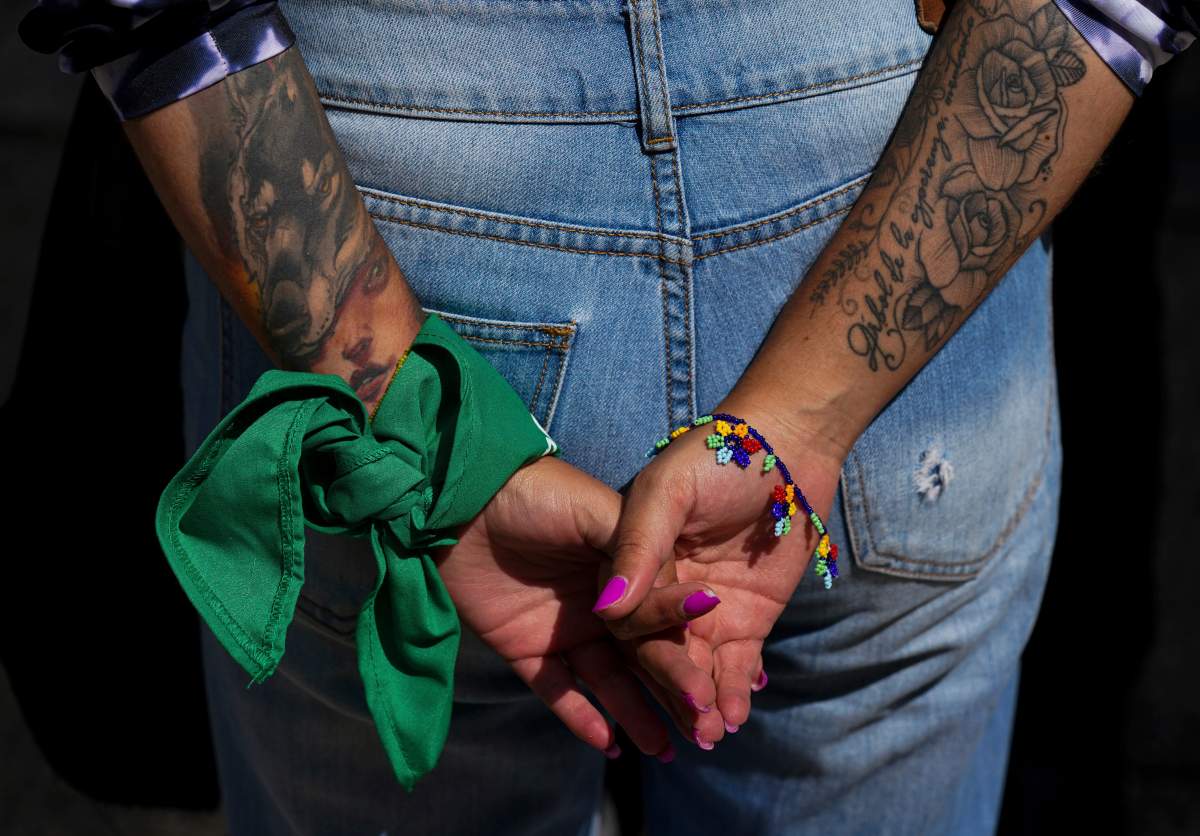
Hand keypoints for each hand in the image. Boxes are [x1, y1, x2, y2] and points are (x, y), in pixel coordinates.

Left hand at [433, 454, 720, 759]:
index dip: (684, 645)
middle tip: (701, 726)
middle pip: (642, 654)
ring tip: (663, 750)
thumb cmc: (537, 494)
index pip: (662, 614)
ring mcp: (563, 628)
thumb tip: (681, 600)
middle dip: (671, 689)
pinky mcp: (524, 649)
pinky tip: (608, 742)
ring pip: (607, 680)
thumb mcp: (597, 512)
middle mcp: (600, 604)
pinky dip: (580, 717)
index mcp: (622, 569)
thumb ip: (637, 553)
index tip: (710, 678)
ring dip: (634, 714)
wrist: (461, 500)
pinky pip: (557, 690)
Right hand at [593, 395, 845, 745]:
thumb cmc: (715, 458)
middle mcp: (664, 591)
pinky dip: (735, 690)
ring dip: (701, 701)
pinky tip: (734, 716)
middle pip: (660, 651)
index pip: (628, 619)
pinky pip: (736, 664)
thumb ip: (638, 547)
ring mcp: (705, 608)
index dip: (642, 650)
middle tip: (689, 727)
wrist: (785, 446)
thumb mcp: (666, 494)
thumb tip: (606, 611)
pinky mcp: (747, 618)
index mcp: (633, 562)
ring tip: (709, 734)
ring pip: (696, 666)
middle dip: (673, 690)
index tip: (661, 676)